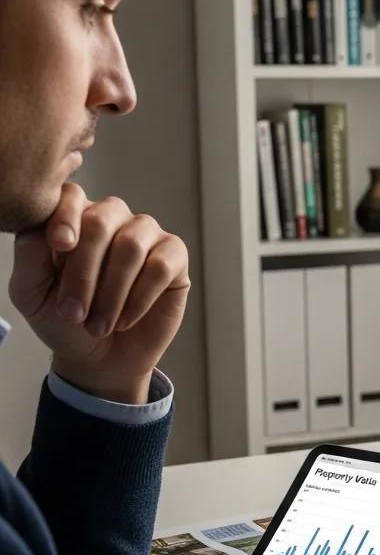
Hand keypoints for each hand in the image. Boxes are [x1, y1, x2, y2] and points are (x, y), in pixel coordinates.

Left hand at [8, 184, 189, 402]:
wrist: (99, 359)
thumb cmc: (64, 321)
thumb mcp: (31, 293)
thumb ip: (29, 256)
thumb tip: (38, 229)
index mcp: (74, 218)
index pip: (71, 196)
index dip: (66, 216)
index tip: (60, 246)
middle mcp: (113, 219)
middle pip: (102, 220)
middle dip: (84, 271)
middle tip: (73, 313)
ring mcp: (146, 235)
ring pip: (132, 245)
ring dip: (111, 292)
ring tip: (99, 325)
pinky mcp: (174, 257)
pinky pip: (160, 266)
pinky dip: (140, 298)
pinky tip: (125, 319)